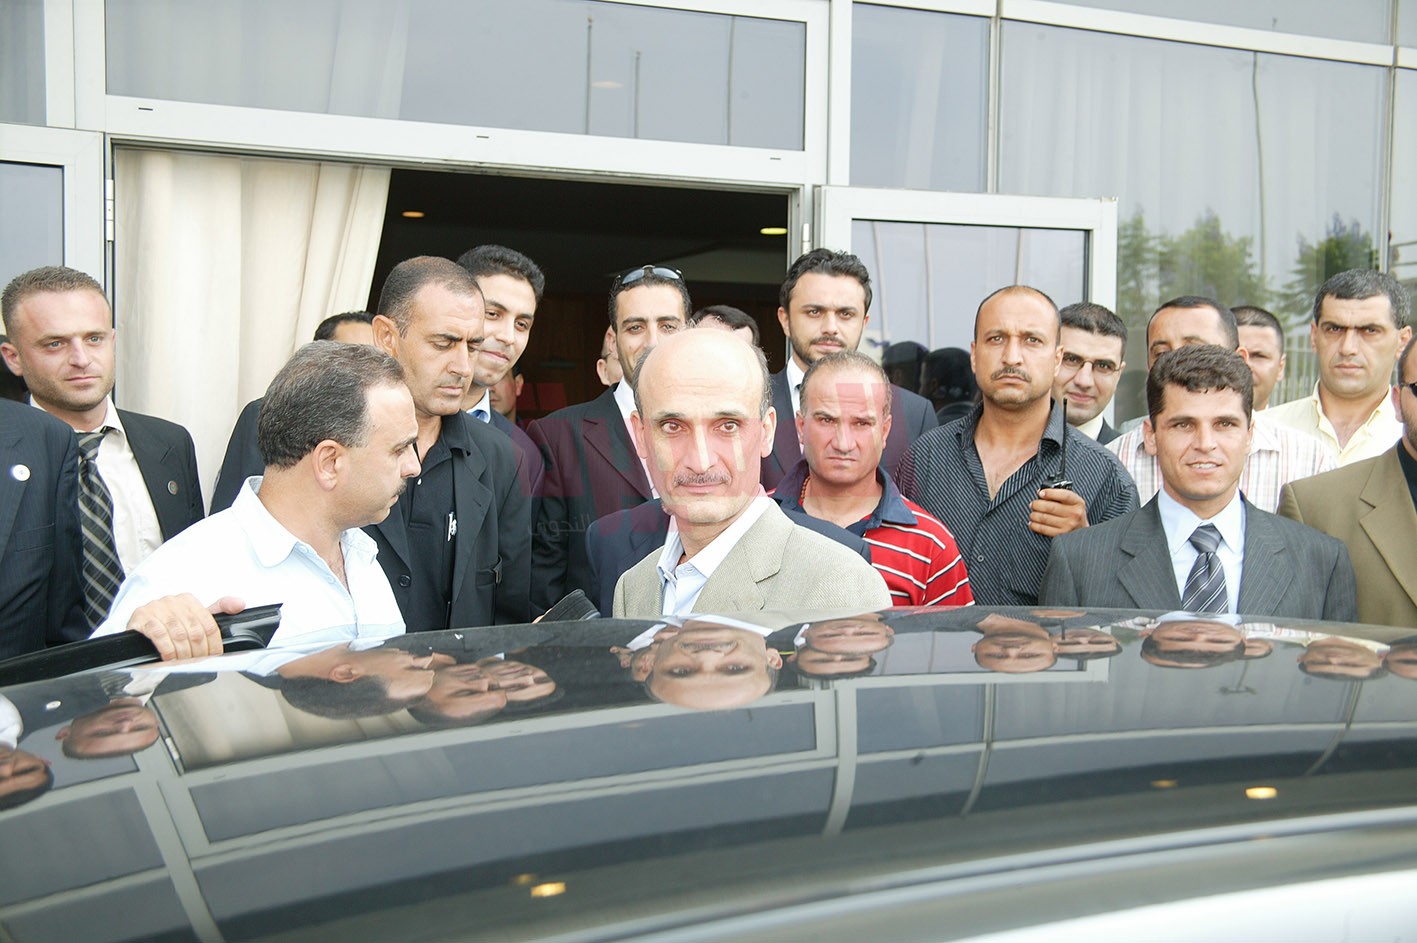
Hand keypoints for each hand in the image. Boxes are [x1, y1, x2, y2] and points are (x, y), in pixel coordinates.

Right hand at [127, 595, 244, 661]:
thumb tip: (240, 604)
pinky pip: (159, 634)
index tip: (213, 656)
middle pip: (195, 631)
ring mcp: (156, 607)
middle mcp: (173, 601)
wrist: (137, 627)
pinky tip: (168, 658)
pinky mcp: (141, 616)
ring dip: (183, 654)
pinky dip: (166, 649)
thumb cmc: (166, 624)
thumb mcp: (192, 617)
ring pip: (178, 635)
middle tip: (198, 663)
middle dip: (198, 652)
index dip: (213, 644)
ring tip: (184, 663)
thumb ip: (217, 611)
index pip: (208, 624)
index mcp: (188, 600)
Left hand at [1028, 488, 1087, 536]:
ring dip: (1034, 515)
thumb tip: (1040, 492)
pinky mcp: (1062, 534)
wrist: (1081, 529)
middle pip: (1051, 507)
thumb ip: (1058, 495)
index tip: (1040, 493)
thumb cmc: (1073, 512)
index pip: (1064, 495)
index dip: (1050, 493)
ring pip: (1045, 518)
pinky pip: (1044, 529)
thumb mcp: (1072, 501)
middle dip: (1037, 505)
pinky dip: (1035, 525)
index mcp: (1078, 502)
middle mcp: (1075, 514)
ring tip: (1032, 514)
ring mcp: (1069, 525)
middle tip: (1033, 504)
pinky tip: (1032, 523)